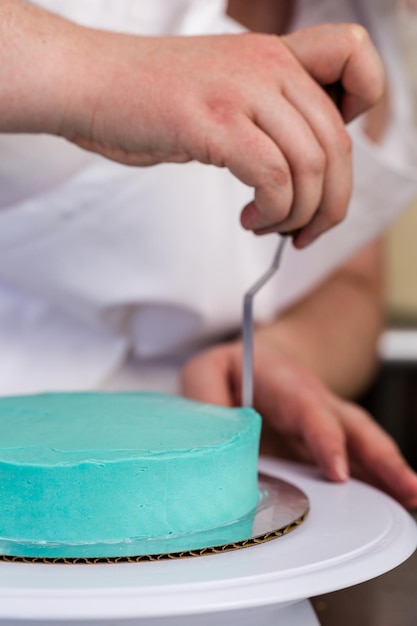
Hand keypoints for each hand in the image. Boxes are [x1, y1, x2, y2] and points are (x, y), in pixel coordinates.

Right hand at [57, 22, 383, 245]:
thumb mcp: (223, 93)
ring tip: (269, 227)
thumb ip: (266, 116)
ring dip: (298, 214)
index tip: (327, 161)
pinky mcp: (214, 122)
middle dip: (331, 203)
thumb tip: (300, 172)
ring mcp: (241, 91)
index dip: (362, 111)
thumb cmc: (148, 99)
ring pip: (311, 166)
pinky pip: (273, 177)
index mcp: (274, 55)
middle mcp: (268, 65)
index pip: (356, 60)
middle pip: (337, 143)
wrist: (87, 82)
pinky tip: (251, 220)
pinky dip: (272, 211)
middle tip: (305, 231)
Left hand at [180, 340, 416, 508]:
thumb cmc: (229, 372)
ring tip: (411, 501)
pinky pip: (355, 463)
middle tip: (408, 490)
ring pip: (363, 446)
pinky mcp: (323, 446)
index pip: (309, 409)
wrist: (251, 364)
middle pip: (354, 427)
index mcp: (284, 383)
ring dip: (389, 475)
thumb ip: (206, 398)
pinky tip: (393, 505)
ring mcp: (326, 425)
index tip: (337, 473)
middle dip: (382, 459)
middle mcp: (315, 403)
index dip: (325, 440)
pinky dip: (375, 484)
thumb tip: (215, 439)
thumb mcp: (205, 373)